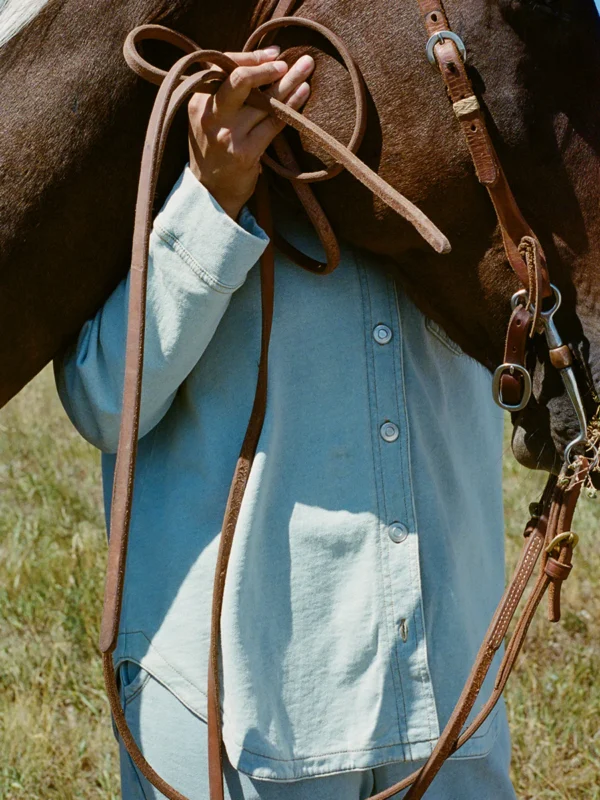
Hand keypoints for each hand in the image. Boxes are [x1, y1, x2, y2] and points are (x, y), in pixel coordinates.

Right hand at [188, 47, 313, 219]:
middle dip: (267, 68)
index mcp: (199, 101)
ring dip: (289, 82)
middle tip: (288, 62)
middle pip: (241, 80)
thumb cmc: (214, 150)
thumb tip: (260, 61)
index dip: (251, 57)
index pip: (224, 67)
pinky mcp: (246, 153)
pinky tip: (303, 93)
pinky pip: (274, 123)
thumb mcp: (208, 117)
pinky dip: (291, 106)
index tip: (273, 53)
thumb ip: (226, 93)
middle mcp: (211, 115)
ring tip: (307, 67)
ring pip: (264, 101)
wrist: (210, 193)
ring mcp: (228, 135)